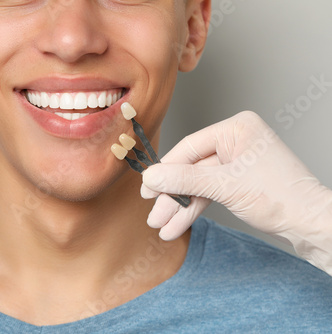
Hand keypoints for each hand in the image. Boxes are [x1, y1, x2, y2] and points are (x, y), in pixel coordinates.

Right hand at [141, 110, 331, 274]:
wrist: (312, 225)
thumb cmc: (281, 197)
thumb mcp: (224, 186)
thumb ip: (184, 180)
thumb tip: (150, 177)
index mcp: (237, 129)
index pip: (190, 148)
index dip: (166, 170)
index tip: (147, 189)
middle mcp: (236, 141)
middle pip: (192, 168)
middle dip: (172, 196)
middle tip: (154, 214)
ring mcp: (237, 161)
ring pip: (198, 184)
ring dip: (180, 207)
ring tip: (162, 227)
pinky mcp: (239, 180)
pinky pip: (209, 192)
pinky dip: (194, 209)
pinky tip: (178, 225)